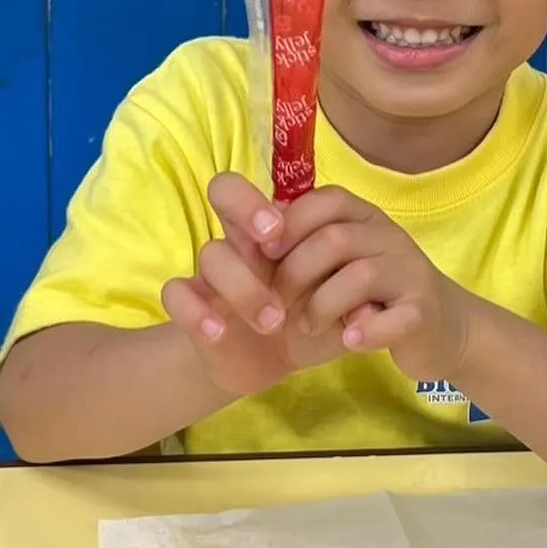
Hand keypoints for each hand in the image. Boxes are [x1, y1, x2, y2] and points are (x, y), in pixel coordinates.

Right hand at [160, 173, 349, 397]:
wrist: (269, 361)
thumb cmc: (309, 321)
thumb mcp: (339, 310)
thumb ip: (356, 302)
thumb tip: (370, 308)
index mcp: (280, 233)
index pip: (286, 187)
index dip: (279, 197)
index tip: (284, 229)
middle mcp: (244, 241)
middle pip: (224, 190)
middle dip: (246, 205)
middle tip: (272, 241)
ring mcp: (215, 273)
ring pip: (211, 254)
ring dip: (244, 287)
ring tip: (272, 321)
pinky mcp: (193, 307)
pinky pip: (176, 295)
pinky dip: (194, 311)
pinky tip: (219, 333)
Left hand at [271, 186, 474, 381]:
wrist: (441, 330)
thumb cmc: (374, 295)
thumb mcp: (338, 261)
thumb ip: (303, 242)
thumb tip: (253, 231)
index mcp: (364, 217)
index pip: (325, 201)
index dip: (288, 224)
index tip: (263, 253)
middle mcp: (389, 236)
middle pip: (334, 239)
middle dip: (294, 274)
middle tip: (277, 304)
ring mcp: (410, 272)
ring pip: (359, 277)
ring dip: (322, 306)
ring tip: (308, 326)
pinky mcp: (423, 311)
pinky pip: (391, 319)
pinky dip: (365, 332)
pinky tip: (350, 340)